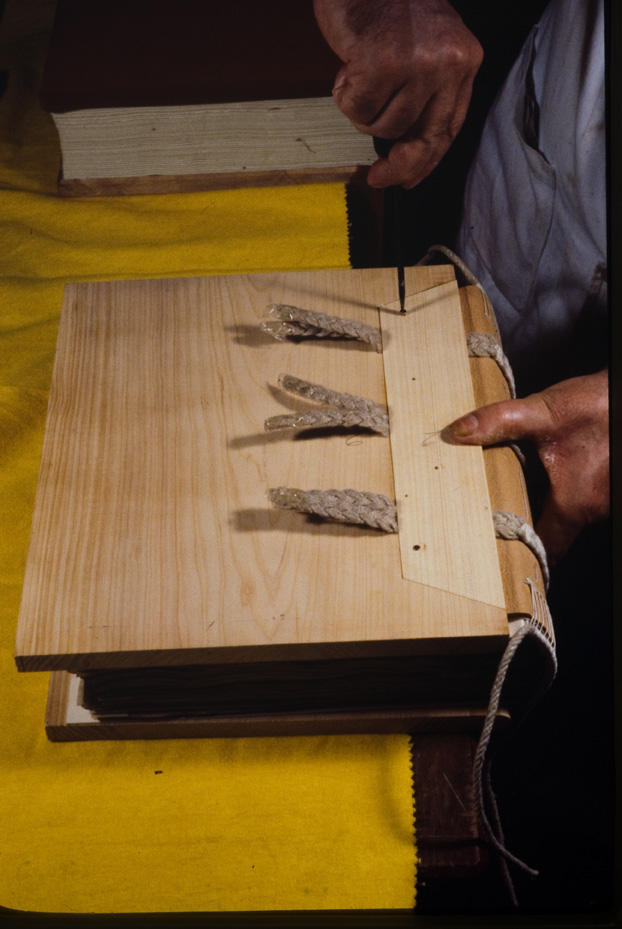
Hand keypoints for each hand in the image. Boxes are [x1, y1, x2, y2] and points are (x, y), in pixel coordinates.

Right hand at [313, 0, 482, 187]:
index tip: (408, 177)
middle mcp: (448, 63)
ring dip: (363, 112)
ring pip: (386, 126)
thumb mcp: (425, 45)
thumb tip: (407, 143)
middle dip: (400, 166)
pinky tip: (345, 71)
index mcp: (463, 60)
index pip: (449, 128)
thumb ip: (426, 89)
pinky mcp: (384, 64)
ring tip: (356, 78)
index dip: (427, 160)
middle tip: (380, 177)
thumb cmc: (386, 3)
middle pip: (425, 139)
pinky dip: (345, 97)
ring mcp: (418, 64)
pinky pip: (360, 110)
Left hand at [443, 370, 609, 564]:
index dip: (521, 550)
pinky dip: (561, 489)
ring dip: (543, 502)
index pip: (546, 548)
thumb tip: (457, 433)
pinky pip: (579, 498)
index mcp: (574, 504)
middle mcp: (594, 509)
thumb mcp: (544, 412)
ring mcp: (604, 499)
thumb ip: (499, 422)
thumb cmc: (598, 405)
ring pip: (566, 514)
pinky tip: (547, 471)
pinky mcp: (606, 484)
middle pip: (553, 532)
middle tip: (492, 510)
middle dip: (525, 520)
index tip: (496, 544)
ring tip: (513, 487)